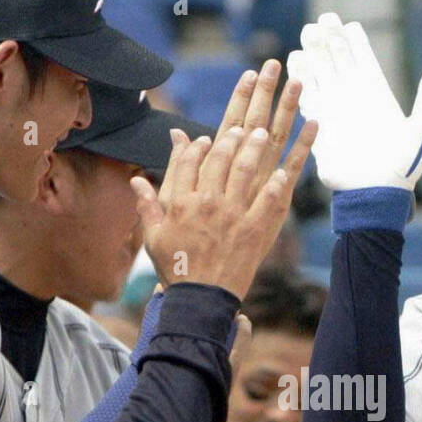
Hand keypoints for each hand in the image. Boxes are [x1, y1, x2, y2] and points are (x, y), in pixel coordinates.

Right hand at [133, 60, 315, 297]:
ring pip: (245, 172)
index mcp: (181, 202)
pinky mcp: (254, 230)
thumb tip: (135, 178)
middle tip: (243, 122)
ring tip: (263, 132)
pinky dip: (277, 184)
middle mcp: (206, 202)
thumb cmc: (175, 268)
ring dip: (254, 148)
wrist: (200, 298)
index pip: (188, 162)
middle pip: (219, 159)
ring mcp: (232, 215)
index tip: (205, 137)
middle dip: (232, 136)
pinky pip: (268, 201)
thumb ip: (147, 203)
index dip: (196, 146)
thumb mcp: (154, 235)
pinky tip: (285, 170)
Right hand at [287, 12, 421, 191]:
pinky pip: (307, 98)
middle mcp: (354, 99)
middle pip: (339, 61)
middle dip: (331, 40)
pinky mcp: (319, 126)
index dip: (355, 41)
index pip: (363, 60)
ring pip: (320, 75)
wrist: (376, 195)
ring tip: (307, 33)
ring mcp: (335, 111)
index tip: (348, 24)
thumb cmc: (403, 167)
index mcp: (377, 96)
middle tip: (323, 20)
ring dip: (313, 54)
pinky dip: (301, 80)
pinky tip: (295, 61)